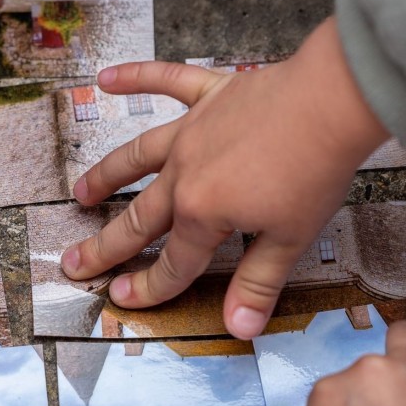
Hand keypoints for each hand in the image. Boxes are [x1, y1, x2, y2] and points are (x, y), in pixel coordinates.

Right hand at [59, 18, 388, 338]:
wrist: (333, 102)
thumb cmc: (315, 170)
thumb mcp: (290, 238)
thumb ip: (257, 283)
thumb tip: (238, 328)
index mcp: (203, 212)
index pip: (173, 263)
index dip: (148, 288)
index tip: (121, 299)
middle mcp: (185, 173)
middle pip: (139, 218)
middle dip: (105, 247)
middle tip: (73, 263)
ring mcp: (192, 131)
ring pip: (137, 157)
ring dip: (106, 176)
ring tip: (81, 193)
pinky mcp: (209, 96)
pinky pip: (166, 82)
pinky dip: (136, 77)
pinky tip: (107, 77)